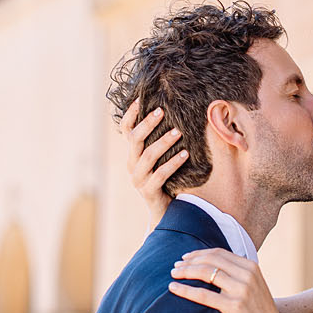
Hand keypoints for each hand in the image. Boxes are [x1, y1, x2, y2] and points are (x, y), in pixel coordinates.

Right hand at [122, 102, 188, 230]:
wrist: (165, 213)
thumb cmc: (167, 181)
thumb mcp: (161, 160)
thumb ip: (161, 142)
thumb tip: (174, 115)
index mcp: (133, 155)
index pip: (126, 131)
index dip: (131, 115)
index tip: (140, 98)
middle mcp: (132, 165)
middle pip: (135, 140)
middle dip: (148, 123)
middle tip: (162, 110)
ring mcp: (139, 179)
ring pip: (148, 156)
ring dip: (163, 142)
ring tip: (178, 132)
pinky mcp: (149, 192)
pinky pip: (161, 174)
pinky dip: (173, 162)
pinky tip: (185, 153)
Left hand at [168, 250, 287, 312]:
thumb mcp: (255, 290)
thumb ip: (240, 277)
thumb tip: (216, 269)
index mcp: (251, 268)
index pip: (219, 253)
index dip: (199, 254)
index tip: (185, 258)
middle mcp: (248, 275)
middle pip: (211, 260)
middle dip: (189, 261)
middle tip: (175, 267)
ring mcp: (241, 290)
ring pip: (205, 273)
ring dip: (185, 272)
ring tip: (173, 275)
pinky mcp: (234, 307)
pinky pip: (203, 294)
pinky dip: (185, 290)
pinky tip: (173, 288)